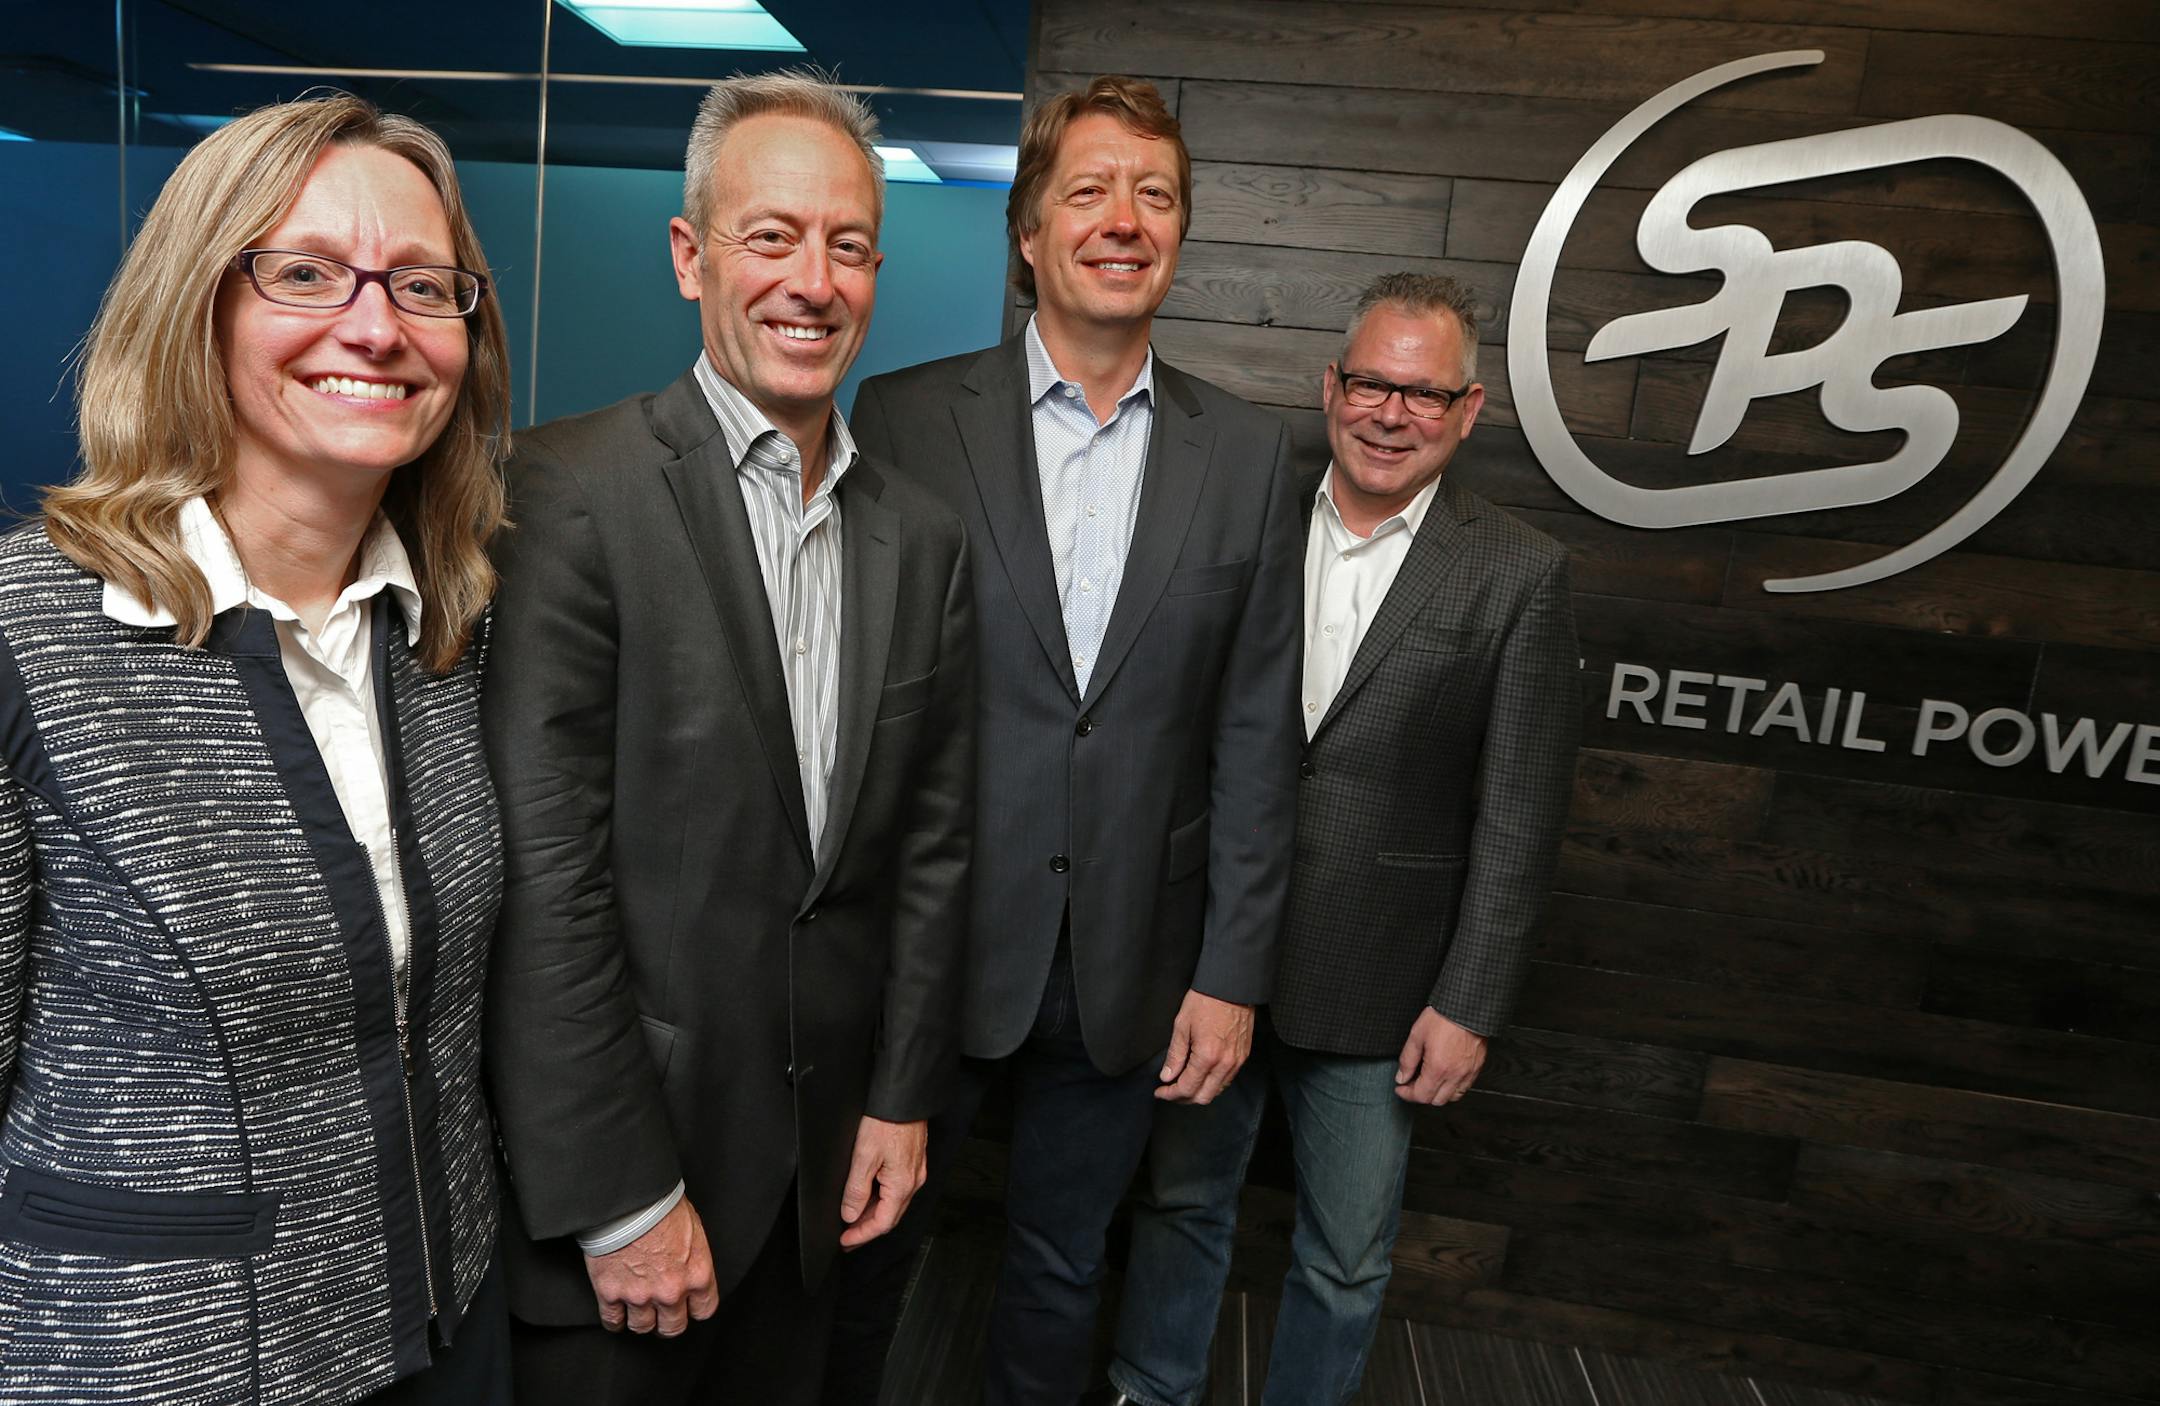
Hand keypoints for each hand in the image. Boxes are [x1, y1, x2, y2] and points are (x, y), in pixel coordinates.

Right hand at [583, 1197, 719, 1335]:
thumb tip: (687, 1265)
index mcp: (697, 1274)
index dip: (694, 1309)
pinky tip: (616, 1315)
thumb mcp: (693, 1228)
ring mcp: (640, 1295)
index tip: (687, 1307)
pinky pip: (612, 1321)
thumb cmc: (662, 1205)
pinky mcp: (611, 1293)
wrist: (628, 1200)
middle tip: (662, 1318)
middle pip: (673, 1327)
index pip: (704, 1310)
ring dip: (640, 1321)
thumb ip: (692, 1257)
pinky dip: (614, 1321)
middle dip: (667, 1324)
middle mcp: (671, 1292)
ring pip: (642, 1327)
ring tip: (638, 1313)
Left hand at [838, 1115, 928, 1248]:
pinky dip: (881, 1199)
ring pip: (893, 1204)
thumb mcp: (864, 1157)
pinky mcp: (912, 1161)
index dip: (861, 1235)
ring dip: (873, 1214)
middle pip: (889, 1217)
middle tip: (847, 1237)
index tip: (844, 1242)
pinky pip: (896, 1189)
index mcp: (902, 1185)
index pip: (882, 1224)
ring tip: (853, 1219)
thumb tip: (851, 1215)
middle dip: (867, 1229)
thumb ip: (856, 1190)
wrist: (904, 1097)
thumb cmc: (887, 1121)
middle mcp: (913, 1181)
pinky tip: (868, 1196)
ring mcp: (915, 1171)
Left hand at [1156, 989, 1254, 1103]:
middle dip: (1184, 1098)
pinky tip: (1202, 1075)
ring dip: (1199, 1092)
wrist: (1231, 986)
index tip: (1161, 1091)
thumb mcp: (1182, 1025)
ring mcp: (1236, 1061)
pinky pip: (1227, 1080)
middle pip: (1203, 1097)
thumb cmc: (1206, 1000)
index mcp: (1207, 1056)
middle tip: (1170, 1091)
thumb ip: (1175, 1055)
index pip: (1187, 1088)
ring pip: (1217, 1091)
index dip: (1170, 1094)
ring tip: (1184, 1083)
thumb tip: (1167, 1076)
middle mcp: (1225, 1063)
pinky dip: (1213, 1083)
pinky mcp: (1243, 1056)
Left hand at [1394, 1007, 1486, 1105]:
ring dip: (1438, 1094)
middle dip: (1421, 1095)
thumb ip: (1407, 1060)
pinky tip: (1445, 1077)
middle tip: (1412, 1083)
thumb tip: (1401, 1077)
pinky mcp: (1476, 1068)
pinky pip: (1464, 1088)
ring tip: (1429, 1081)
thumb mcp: (1417, 1035)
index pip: (1420, 1095)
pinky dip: (1453, 1088)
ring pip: (1451, 1098)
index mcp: (1438, 1068)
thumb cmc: (1444, 1017)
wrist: (1467, 1007)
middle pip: (1435, 1100)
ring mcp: (1467, 1073)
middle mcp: (1454, 1075)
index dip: (1407, 1094)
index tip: (1401, 1088)